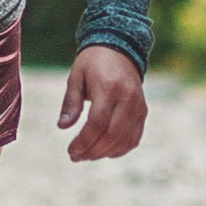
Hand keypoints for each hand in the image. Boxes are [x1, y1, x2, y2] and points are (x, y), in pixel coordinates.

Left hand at [58, 46, 147, 160]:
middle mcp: (127, 98)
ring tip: (87, 155)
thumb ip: (71, 102)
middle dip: (92, 151)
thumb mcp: (76, 77)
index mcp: (109, 88)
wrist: (120, 48)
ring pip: (124, 140)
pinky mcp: (143, 112)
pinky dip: (119, 149)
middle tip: (76, 157)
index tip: (71, 151)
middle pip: (111, 135)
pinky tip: (104, 151)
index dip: (84, 141)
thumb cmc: (93, 63)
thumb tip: (63, 127)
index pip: (97, 123)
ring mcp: (138, 106)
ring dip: (104, 153)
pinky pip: (134, 138)